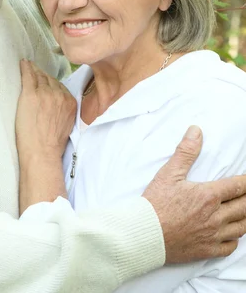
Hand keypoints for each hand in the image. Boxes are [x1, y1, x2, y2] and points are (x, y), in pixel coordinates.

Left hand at [15, 60, 76, 164]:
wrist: (41, 152)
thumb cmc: (52, 144)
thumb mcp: (66, 124)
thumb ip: (64, 109)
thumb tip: (56, 104)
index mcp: (69, 102)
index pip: (59, 86)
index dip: (50, 83)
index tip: (45, 81)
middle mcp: (59, 95)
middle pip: (49, 79)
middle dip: (42, 76)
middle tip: (35, 72)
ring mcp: (45, 93)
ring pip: (39, 77)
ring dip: (34, 71)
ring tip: (28, 67)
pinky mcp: (30, 94)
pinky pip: (28, 76)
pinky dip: (25, 68)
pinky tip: (22, 63)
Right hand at [143, 125, 245, 262]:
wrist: (145, 233)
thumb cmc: (156, 203)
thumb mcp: (169, 173)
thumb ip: (186, 151)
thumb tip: (196, 131)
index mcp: (208, 196)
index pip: (237, 186)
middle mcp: (215, 216)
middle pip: (244, 206)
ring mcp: (213, 235)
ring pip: (241, 227)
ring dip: (244, 217)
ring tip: (243, 209)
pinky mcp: (206, 250)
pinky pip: (230, 246)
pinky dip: (234, 239)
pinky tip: (231, 233)